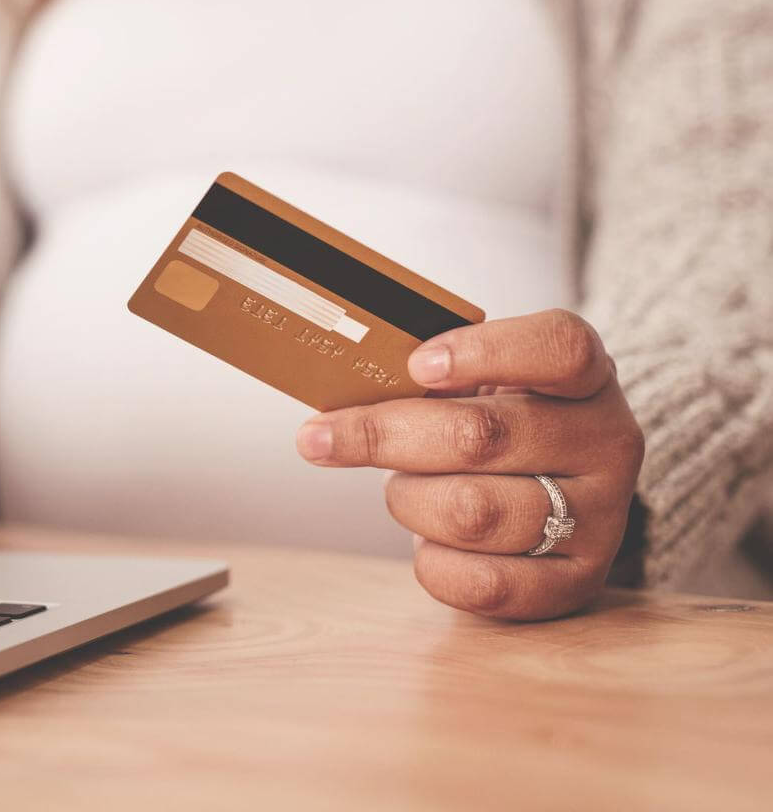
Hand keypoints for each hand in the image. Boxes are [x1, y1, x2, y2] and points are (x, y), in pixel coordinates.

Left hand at [295, 309, 644, 619]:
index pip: (559, 347)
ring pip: (472, 511)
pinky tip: (425, 542)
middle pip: (482, 436)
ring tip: (401, 489)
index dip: (483, 353)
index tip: (415, 365)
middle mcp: (608, 442)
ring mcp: (602, 517)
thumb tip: (341, 386)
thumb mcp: (479, 381)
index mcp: (587, 376)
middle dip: (384, 436)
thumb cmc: (496, 423)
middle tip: (321, 436)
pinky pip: (486, 583)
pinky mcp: (579, 582)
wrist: (556, 494)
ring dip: (407, 499)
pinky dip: (432, 561)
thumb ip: (431, 374)